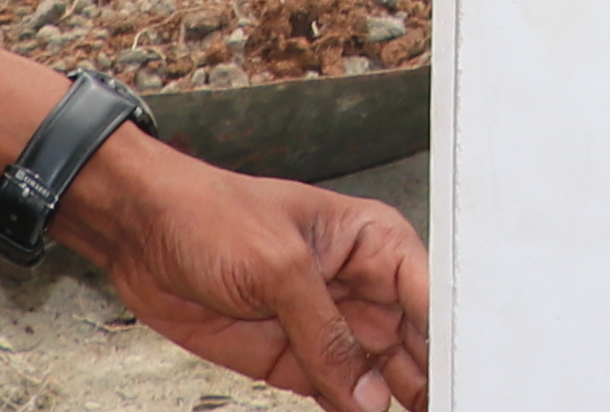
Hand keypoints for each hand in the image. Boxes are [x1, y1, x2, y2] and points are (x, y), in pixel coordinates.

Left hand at [69, 133, 428, 410]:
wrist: (140, 235)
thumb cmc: (211, 216)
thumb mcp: (277, 269)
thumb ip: (326, 336)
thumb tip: (368, 397)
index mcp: (372, 242)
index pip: (431, 296)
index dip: (453, 339)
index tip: (469, 379)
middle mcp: (360, 287)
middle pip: (416, 343)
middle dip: (433, 378)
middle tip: (451, 406)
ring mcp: (329, 328)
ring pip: (382, 378)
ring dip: (399, 402)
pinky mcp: (295, 361)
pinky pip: (339, 396)